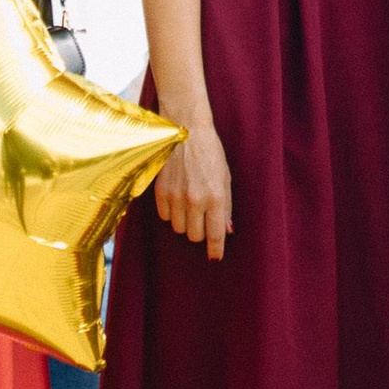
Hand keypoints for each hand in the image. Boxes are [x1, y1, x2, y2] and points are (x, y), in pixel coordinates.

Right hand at [156, 120, 232, 260]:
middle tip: (203, 218)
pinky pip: (165, 217)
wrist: (186, 130)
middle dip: (200, 231)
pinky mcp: (160, 191)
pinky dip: (171, 213)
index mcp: (215, 197)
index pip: (215, 235)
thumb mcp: (225, 177)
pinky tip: (177, 199)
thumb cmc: (210, 152)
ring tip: (189, 205)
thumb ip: (226, 206)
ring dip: (185, 222)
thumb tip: (227, 231)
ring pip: (179, 229)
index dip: (215, 250)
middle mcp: (194, 200)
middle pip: (195, 236)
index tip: (215, 257)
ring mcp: (176, 196)